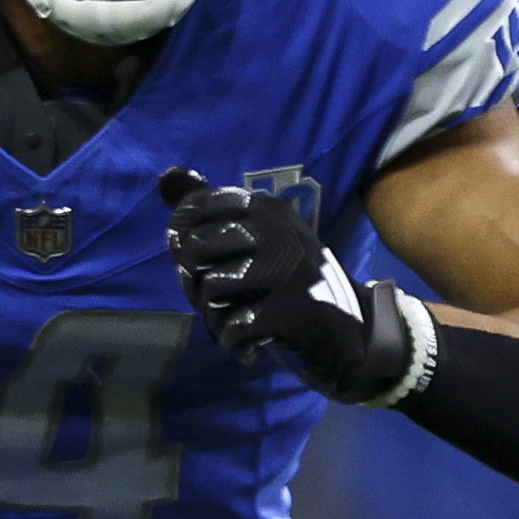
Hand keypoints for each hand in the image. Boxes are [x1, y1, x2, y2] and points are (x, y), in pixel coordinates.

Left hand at [161, 166, 419, 402]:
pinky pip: (233, 327)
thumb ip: (212, 211)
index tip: (198, 261)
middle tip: (214, 299)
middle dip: (193, 281)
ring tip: (234, 321)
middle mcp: (279, 232)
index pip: (199, 207)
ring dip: (214, 315)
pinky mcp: (292, 310)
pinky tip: (249, 344)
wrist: (352, 331)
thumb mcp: (261, 239)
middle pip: (196, 248)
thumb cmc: (294, 282)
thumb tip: (166, 174)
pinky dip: (234, 342)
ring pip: (211, 288)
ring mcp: (288, 271)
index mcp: (268, 210)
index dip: (183, 236)